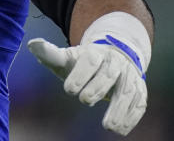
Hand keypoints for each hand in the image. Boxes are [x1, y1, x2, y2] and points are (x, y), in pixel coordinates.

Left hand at [28, 37, 146, 135]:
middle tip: (84, 100)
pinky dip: (131, 116)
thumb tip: (33, 43)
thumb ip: (50, 53)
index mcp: (95, 52)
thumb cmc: (82, 62)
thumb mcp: (66, 57)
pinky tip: (120, 130)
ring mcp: (130, 76)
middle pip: (109, 73)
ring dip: (120, 108)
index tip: (68, 89)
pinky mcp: (140, 91)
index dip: (80, 74)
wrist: (113, 58)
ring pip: (128, 90)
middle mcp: (115, 62)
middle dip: (98, 87)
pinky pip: (139, 103)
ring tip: (108, 126)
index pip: (90, 60)